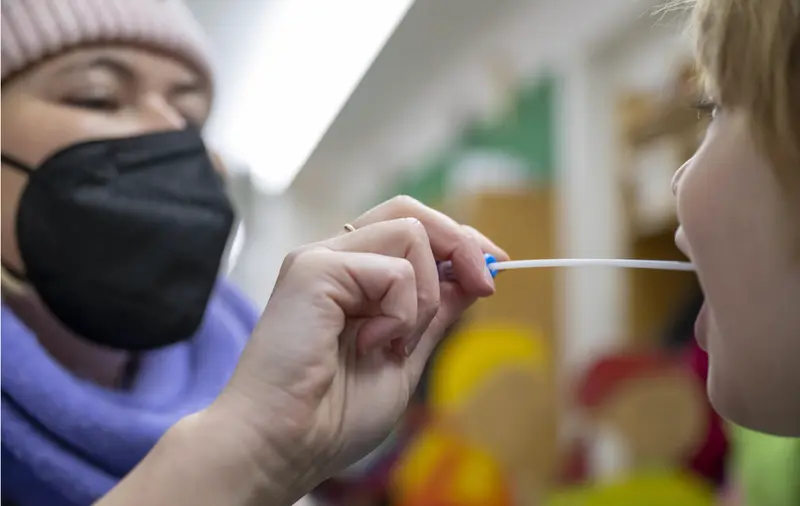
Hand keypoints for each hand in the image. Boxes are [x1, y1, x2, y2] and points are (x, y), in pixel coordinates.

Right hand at [213, 196, 507, 500]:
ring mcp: (321, 258)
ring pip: (410, 233)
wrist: (285, 446)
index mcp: (352, 278)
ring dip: (425, 295)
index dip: (459, 241)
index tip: (495, 266)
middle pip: (410, 213)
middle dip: (461, 243)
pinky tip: (372, 344)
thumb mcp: (405, 357)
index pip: (412, 229)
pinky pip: (394, 271)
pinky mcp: (314, 268)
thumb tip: (471, 278)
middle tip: (485, 284)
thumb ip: (434, 314)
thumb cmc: (332, 416)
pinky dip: (401, 313)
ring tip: (394, 341)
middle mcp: (335, 258)